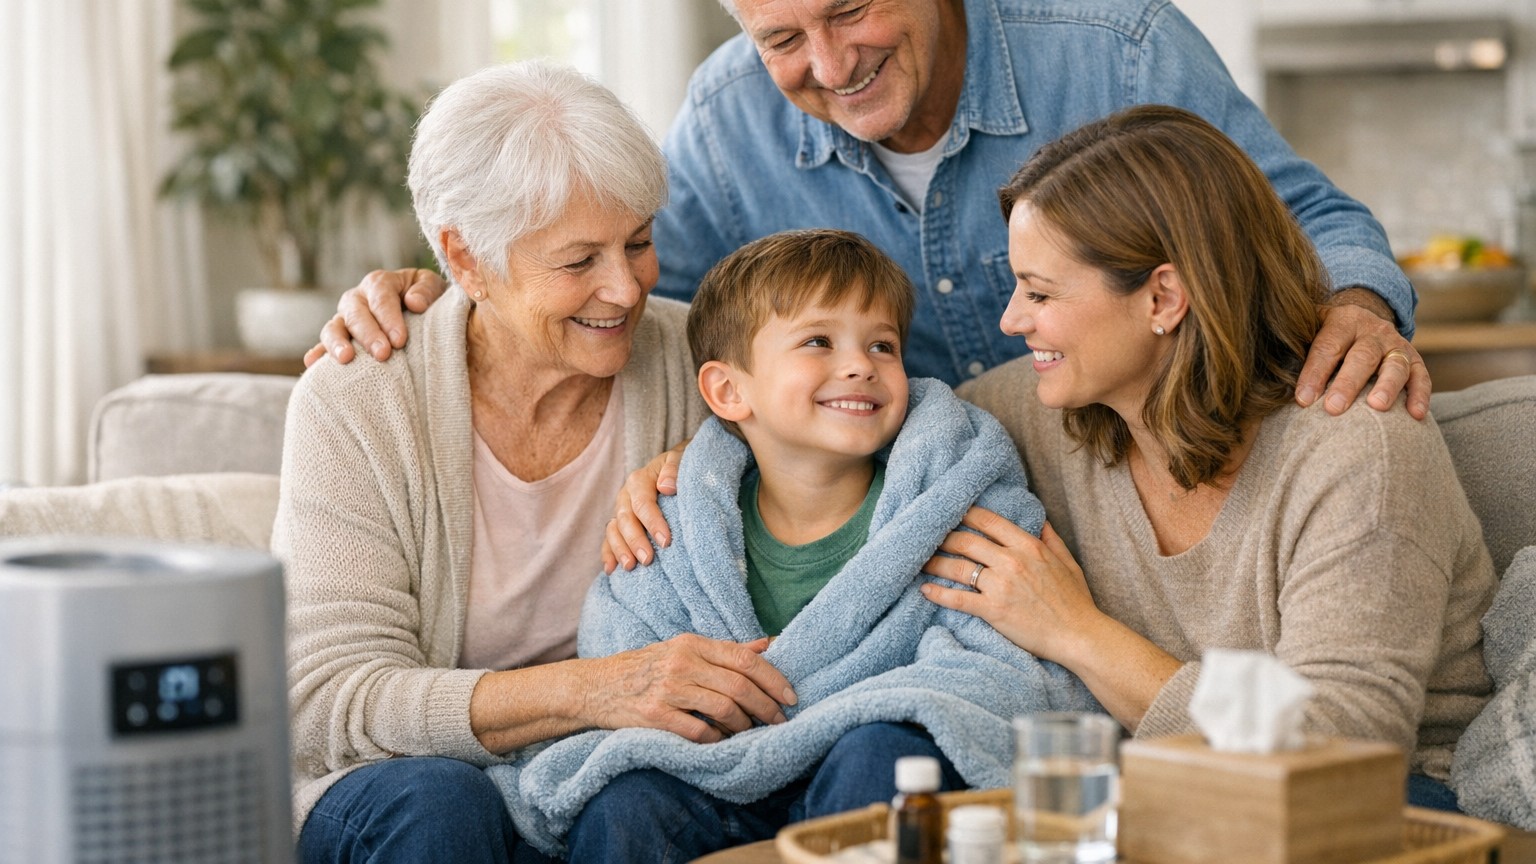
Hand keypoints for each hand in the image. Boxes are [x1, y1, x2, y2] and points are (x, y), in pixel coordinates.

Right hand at [303, 268, 447, 366]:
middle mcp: (357, 299)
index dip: (389, 318)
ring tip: (346, 359)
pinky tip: (313, 365)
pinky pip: (322, 345)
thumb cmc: (427, 300)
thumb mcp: (433, 287)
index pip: (381, 296)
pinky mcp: (339, 339)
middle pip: (356, 313)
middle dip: (368, 334)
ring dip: (337, 342)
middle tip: (382, 354)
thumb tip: (414, 303)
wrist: (421, 313)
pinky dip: (317, 354)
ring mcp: (344, 319)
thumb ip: (426, 290)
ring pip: (333, 327)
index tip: (400, 340)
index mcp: (379, 283)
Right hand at [583, 634, 794, 742]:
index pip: (744, 658)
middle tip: (780, 721)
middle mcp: (682, 662)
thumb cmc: (647, 667)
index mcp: (692, 643)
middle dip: (766, 706)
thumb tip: (769, 644)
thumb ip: (725, 650)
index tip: (791, 696)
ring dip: (744, 725)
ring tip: (750, 732)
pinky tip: (722, 742)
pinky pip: (698, 731)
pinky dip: (717, 740)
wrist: (596, 686)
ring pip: (723, 708)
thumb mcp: (684, 649)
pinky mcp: (654, 716)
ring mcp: (667, 689)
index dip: (773, 678)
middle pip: (739, 685)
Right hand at [601, 439, 688, 572]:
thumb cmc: (682, 467)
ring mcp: (620, 510)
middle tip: (648, 559)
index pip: (643, 503)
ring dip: (620, 550)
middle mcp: (626, 496)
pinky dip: (608, 554)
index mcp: (639, 480)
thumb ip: (674, 469)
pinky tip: (612, 570)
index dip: (653, 522)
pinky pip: (609, 539)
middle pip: (625, 520)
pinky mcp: (619, 524)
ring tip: (630, 567)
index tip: (666, 541)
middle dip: (635, 541)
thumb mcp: (681, 460)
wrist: (676, 468)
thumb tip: (667, 487)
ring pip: (613, 531)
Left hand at [920, 511, 1099, 663]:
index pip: (988, 521)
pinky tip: (925, 590)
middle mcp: (1011, 561)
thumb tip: (1040, 520)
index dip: (965, 514)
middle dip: (943, 537)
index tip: (950, 512)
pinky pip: (958, 598)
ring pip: (958, 567)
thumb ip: (1051, 539)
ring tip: (919, 561)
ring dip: (935, 563)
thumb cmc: (1076, 601)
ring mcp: (1001, 585)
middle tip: (927, 538)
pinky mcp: (993, 610)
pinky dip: (938, 593)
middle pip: (966, 541)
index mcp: (1028, 546)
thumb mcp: (1068, 562)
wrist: (1079, 635)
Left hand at [1295, 288, 1430, 419]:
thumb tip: (1266, 368)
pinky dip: (1420, 395)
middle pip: (1361, 356)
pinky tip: (1415, 415)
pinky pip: (1421, 377)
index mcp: (1342, 320)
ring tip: (1376, 407)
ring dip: (1387, 386)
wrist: (1361, 320)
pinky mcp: (1415, 361)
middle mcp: (1372, 330)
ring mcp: (1396, 345)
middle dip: (1347, 383)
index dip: (1315, 372)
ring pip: (1394, 365)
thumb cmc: (1325, 336)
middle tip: (1334, 408)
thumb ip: (1293, 344)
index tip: (1303, 399)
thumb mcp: (1309, 329)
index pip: (1327, 346)